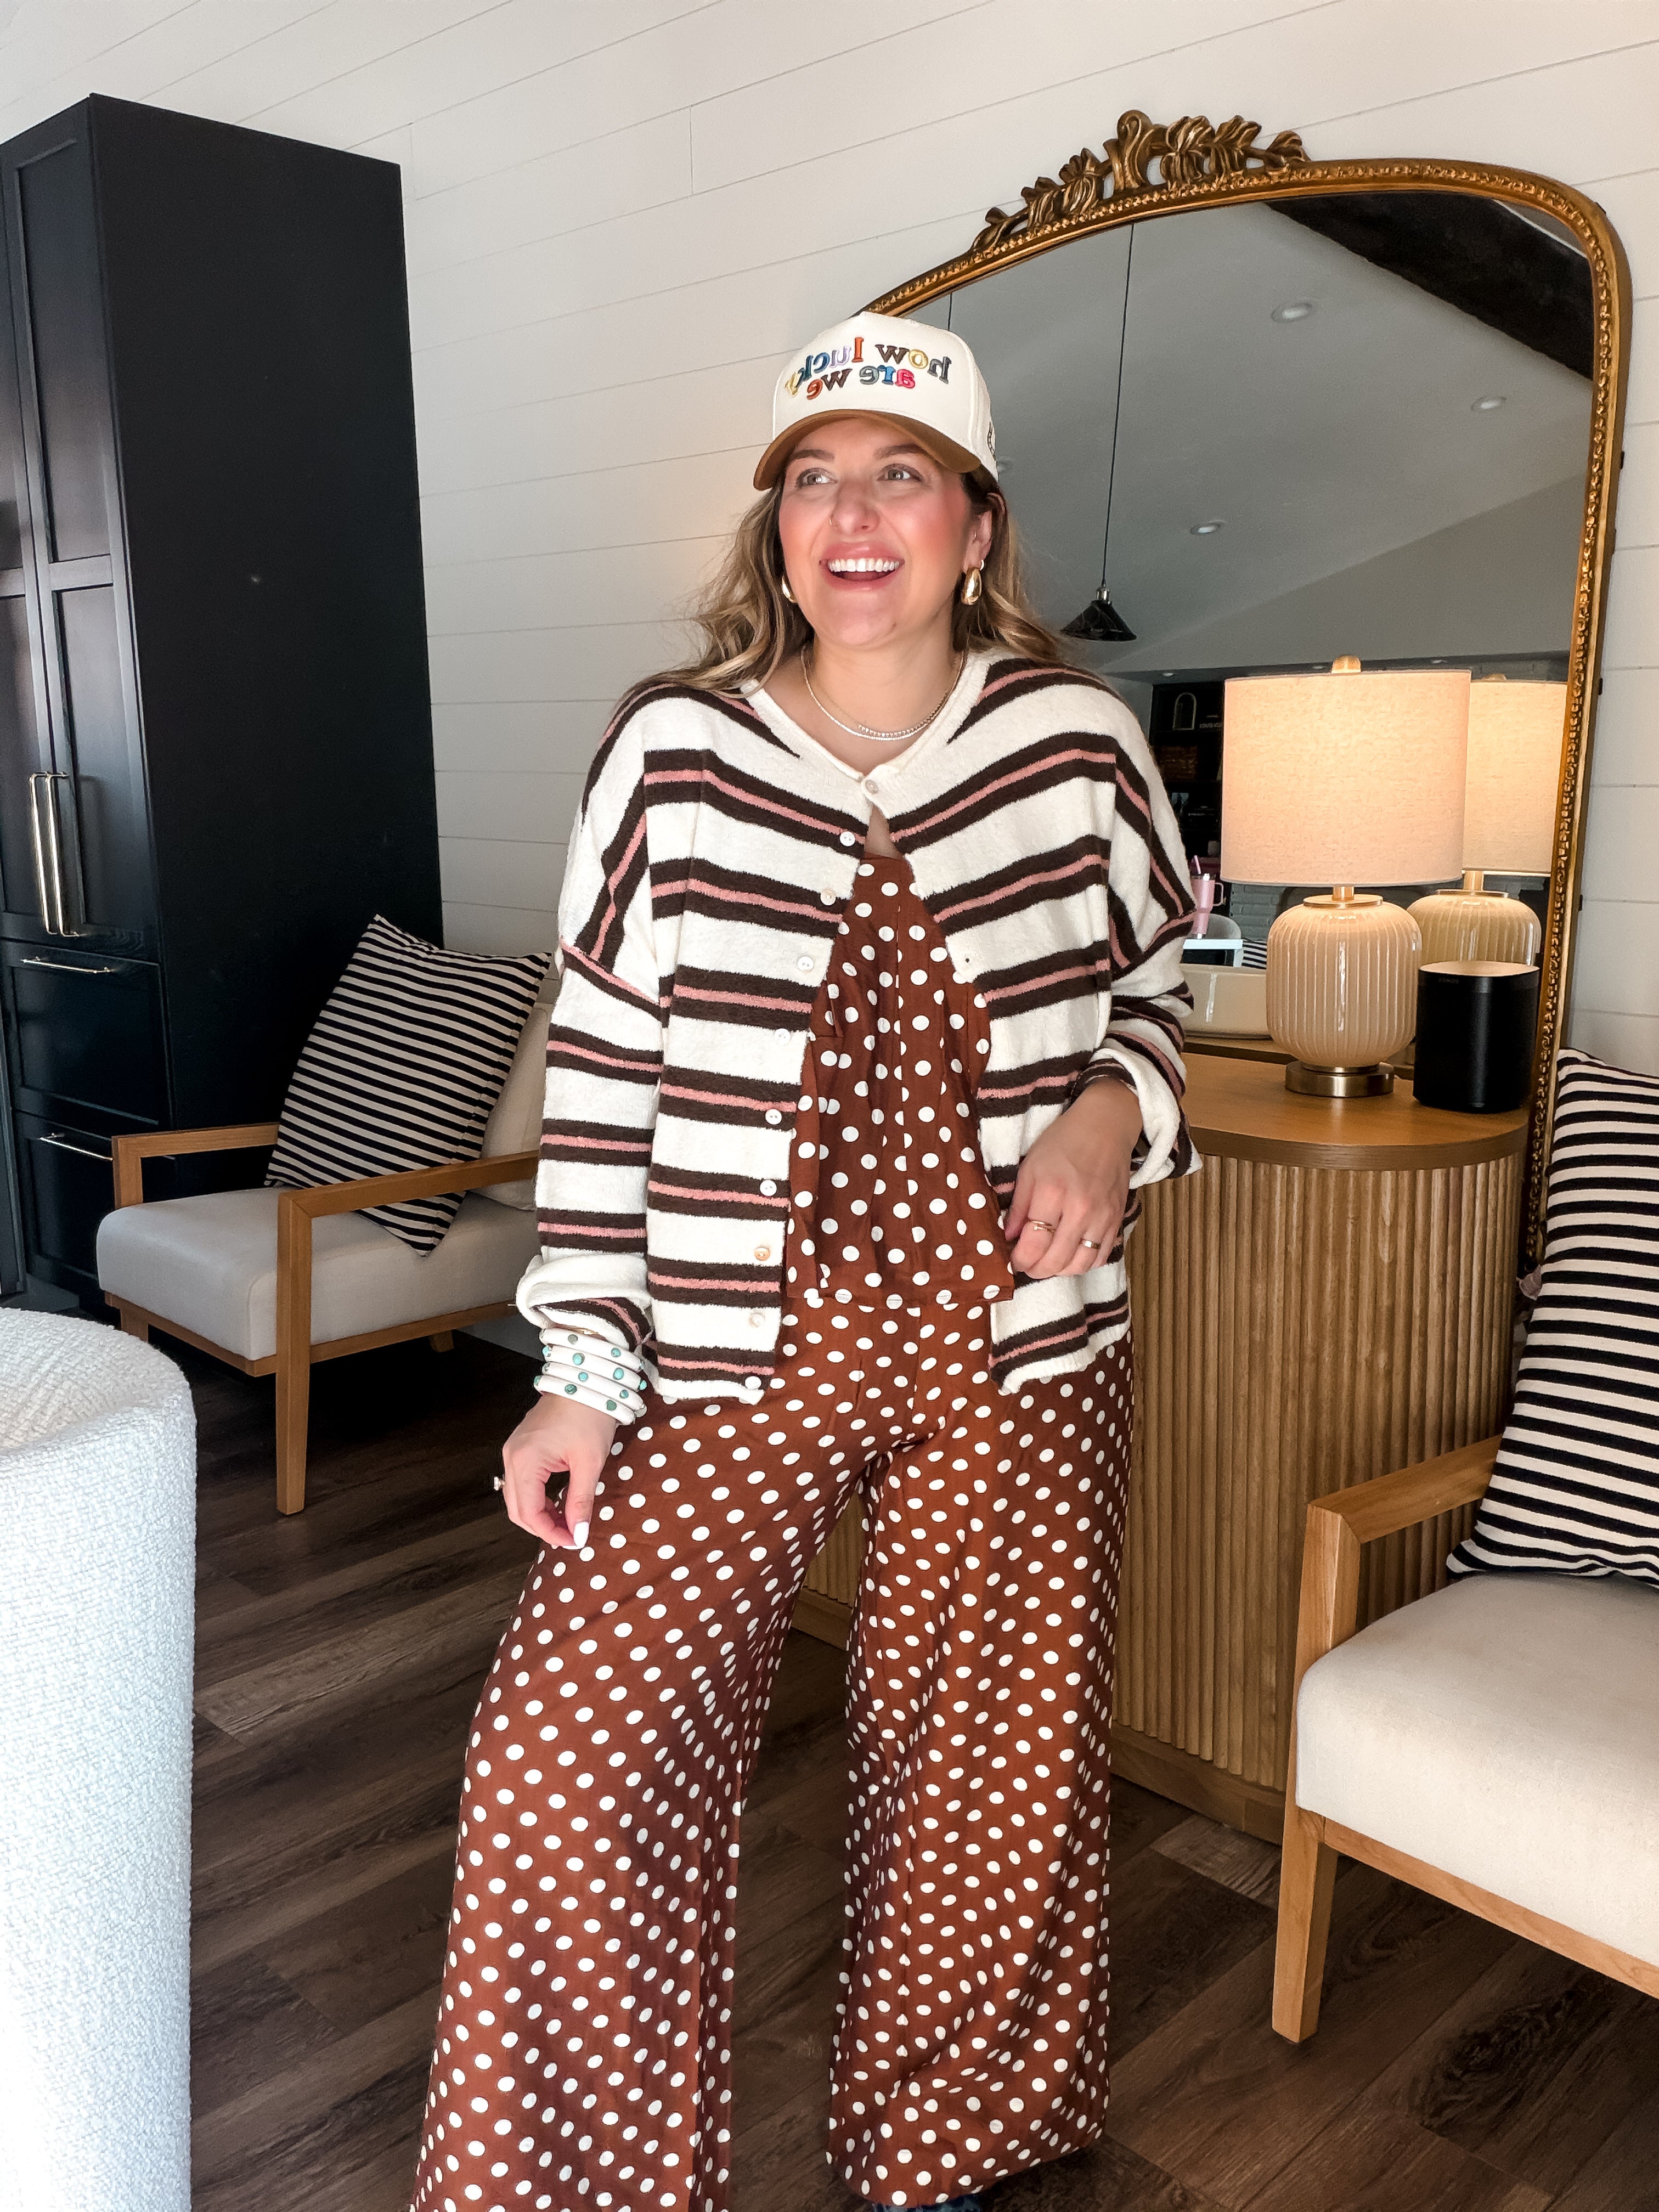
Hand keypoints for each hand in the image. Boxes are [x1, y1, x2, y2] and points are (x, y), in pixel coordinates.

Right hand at [500, 1393, 618, 1548]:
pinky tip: (557, 1502)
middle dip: (542, 1527)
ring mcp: (513, 1450)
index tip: (573, 1541)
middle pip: (516, 1508)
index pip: (529, 1512)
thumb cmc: (589, 1415)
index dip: (550, 1533)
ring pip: (517, 1497)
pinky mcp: (521, 1446)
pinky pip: (522, 1482)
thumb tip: (579, 1534)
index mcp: (525, 1461)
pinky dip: (537, 1497)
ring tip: (567, 1521)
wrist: (586, 1379)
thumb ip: (581, 1501)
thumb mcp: (590, 1462)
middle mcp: (512, 1456)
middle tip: (570, 1535)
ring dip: (539, 1513)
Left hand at [1005, 1079, 1142, 1277]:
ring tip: (1047, 1261)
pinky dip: (1084, 1263)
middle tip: (1026, 1265)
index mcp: (1052, 1192)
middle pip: (1056, 1260)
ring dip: (1059, 1270)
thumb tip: (1008, 1237)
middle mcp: (1080, 1209)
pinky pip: (1101, 1256)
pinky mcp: (1117, 1219)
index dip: (1020, 1259)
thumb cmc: (1063, 1143)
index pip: (1034, 1243)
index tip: (1013, 1260)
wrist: (1106, 1127)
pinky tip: (1071, 1255)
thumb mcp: (1030, 1167)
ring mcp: (1102, 1217)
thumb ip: (1018, 1205)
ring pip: (1080, 1265)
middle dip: (1036, 1269)